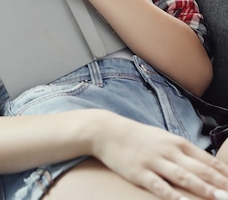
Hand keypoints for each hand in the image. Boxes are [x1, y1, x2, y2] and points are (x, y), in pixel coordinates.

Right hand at [93, 112, 227, 199]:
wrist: (108, 131)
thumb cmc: (137, 136)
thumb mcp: (162, 138)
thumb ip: (181, 150)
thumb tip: (202, 163)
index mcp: (175, 142)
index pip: (205, 159)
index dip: (222, 172)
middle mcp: (168, 151)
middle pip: (198, 169)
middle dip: (218, 183)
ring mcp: (154, 161)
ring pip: (183, 176)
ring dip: (203, 188)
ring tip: (218, 198)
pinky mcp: (140, 172)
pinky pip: (159, 186)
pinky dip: (172, 195)